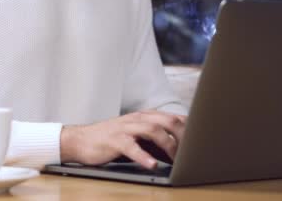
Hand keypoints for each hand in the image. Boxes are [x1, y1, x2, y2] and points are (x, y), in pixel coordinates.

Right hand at [60, 110, 186, 168]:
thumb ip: (155, 139)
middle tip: (193, 152)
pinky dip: (144, 156)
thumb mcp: (136, 135)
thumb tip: (179, 151)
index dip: (190, 130)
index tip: (201, 143)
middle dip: (184, 136)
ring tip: (176, 159)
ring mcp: (125, 128)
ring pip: (153, 130)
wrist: (80, 140)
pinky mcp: (114, 140)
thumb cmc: (111, 140)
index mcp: (145, 116)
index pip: (173, 117)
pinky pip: (132, 147)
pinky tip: (152, 165)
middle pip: (168, 121)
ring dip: (168, 145)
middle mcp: (137, 118)